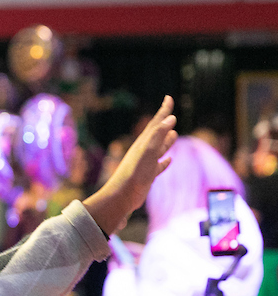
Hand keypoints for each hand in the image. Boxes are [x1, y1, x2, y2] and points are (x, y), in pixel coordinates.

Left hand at [82, 96, 177, 234]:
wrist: (121, 197)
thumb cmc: (133, 174)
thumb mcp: (148, 151)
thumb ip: (158, 135)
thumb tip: (170, 117)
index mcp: (143, 143)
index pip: (156, 123)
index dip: (163, 111)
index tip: (168, 98)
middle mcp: (144, 152)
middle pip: (157, 134)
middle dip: (164, 123)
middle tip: (170, 113)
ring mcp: (145, 164)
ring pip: (159, 149)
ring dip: (166, 141)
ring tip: (173, 134)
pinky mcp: (147, 177)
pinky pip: (158, 166)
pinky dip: (165, 162)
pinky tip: (169, 160)